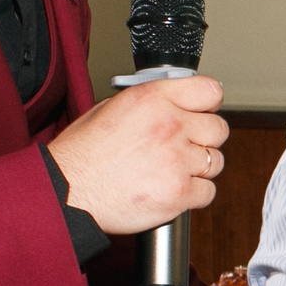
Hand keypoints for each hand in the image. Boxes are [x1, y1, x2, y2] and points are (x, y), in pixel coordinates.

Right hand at [47, 75, 229, 234]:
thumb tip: (173, 104)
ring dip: (199, 168)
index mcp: (153, 98)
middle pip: (218, 129)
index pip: (209, 91)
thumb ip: (150, 103)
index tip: (203, 112)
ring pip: (215, 162)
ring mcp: (177, 160)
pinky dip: (194, 194)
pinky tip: (172, 190)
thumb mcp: (110, 108)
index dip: (207, 104)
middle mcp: (170, 125)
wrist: (67, 191)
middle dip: (204, 139)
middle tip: (185, 147)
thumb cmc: (81, 154)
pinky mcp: (179, 193)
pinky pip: (208, 192)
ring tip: (172, 171)